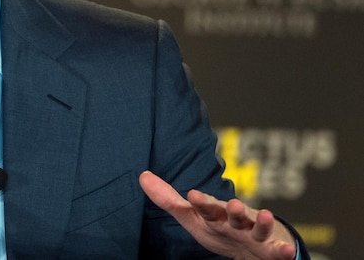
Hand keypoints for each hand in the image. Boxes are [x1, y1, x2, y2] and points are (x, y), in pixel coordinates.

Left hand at [139, 171, 295, 259]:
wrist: (252, 248)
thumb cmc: (219, 229)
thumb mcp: (192, 218)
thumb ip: (169, 200)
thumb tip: (142, 176)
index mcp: (216, 214)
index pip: (206, 208)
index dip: (201, 202)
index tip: (192, 195)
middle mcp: (236, 221)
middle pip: (235, 215)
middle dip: (234, 209)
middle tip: (231, 204)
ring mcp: (255, 234)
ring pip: (259, 228)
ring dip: (262, 222)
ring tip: (265, 215)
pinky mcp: (271, 250)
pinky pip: (278, 251)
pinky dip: (282, 250)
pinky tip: (285, 250)